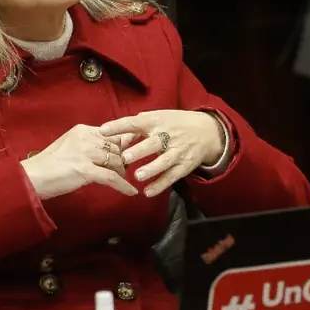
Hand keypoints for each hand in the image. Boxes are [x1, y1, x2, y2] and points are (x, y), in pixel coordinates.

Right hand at [22, 124, 137, 199]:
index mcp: (83, 130)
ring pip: (116, 161)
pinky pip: (112, 178)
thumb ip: (89, 145)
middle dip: (122, 159)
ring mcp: (86, 154)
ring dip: (122, 173)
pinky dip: (124, 186)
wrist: (33, 177)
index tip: (126, 154)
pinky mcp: (86, 170)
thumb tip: (110, 150)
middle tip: (123, 170)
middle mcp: (86, 138)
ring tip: (123, 180)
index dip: (121, 145)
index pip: (111, 134)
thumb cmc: (49, 164)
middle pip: (116, 147)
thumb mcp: (70, 146)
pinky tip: (131, 193)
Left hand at [100, 110, 224, 197]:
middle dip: (140, 150)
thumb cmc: (175, 123)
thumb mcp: (158, 117)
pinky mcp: (184, 165)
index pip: (135, 122)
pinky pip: (172, 177)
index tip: (103, 131)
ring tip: (137, 176)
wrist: (207, 131)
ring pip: (164, 161)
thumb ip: (138, 126)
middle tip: (125, 157)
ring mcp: (177, 151)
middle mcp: (167, 135)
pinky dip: (160, 185)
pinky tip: (148, 192)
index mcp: (156, 121)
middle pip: (153, 143)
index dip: (119, 126)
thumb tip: (115, 134)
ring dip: (151, 169)